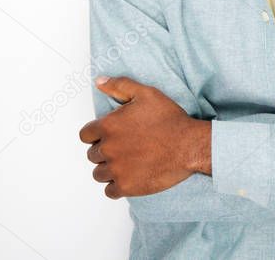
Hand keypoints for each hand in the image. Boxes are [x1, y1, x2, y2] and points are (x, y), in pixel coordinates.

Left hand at [78, 76, 209, 198]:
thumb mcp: (146, 93)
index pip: (85, 135)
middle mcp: (108, 149)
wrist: (189, 145)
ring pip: (99, 174)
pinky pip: (110, 191)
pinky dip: (116, 186)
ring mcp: (116, 170)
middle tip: (123, 148)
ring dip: (109, 170)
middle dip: (105, 152)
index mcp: (108, 126)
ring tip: (126, 163)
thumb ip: (119, 86)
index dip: (96, 135)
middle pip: (92, 155)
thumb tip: (99, 81)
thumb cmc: (169, 119)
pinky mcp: (127, 186)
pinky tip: (129, 177)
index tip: (110, 136)